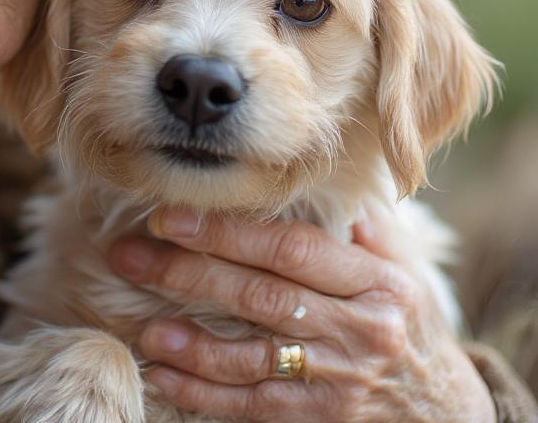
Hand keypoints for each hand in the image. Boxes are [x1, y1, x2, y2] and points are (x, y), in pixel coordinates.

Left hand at [109, 208, 496, 422]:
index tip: (170, 217)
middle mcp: (360, 329)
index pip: (290, 249)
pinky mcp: (325, 421)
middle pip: (261, 296)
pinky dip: (206, 394)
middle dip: (188, 274)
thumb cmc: (410, 326)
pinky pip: (256, 406)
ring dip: (193, 342)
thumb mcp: (400, 272)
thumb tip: (314, 183)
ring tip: (145, 324)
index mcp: (375, 282)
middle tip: (130, 257)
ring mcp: (342, 381)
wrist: (451, 415)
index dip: (227, 232)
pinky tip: (165, 375)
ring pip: (254, 357)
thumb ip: (358, 228)